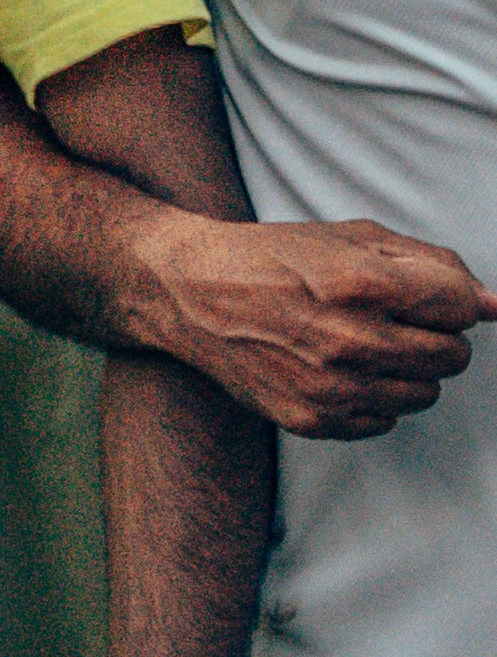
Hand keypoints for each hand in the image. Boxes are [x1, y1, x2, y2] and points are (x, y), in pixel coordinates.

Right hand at [151, 206, 496, 435]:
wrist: (190, 292)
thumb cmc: (273, 257)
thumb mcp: (350, 236)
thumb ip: (431, 263)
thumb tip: (495, 304)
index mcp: (363, 283)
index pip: (463, 307)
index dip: (453, 298)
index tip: (429, 295)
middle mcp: (350, 340)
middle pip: (453, 356)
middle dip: (436, 334)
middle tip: (396, 317)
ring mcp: (330, 387)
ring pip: (425, 393)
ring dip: (409, 368)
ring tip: (366, 342)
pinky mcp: (312, 420)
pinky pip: (385, 420)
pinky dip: (375, 395)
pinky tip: (341, 367)